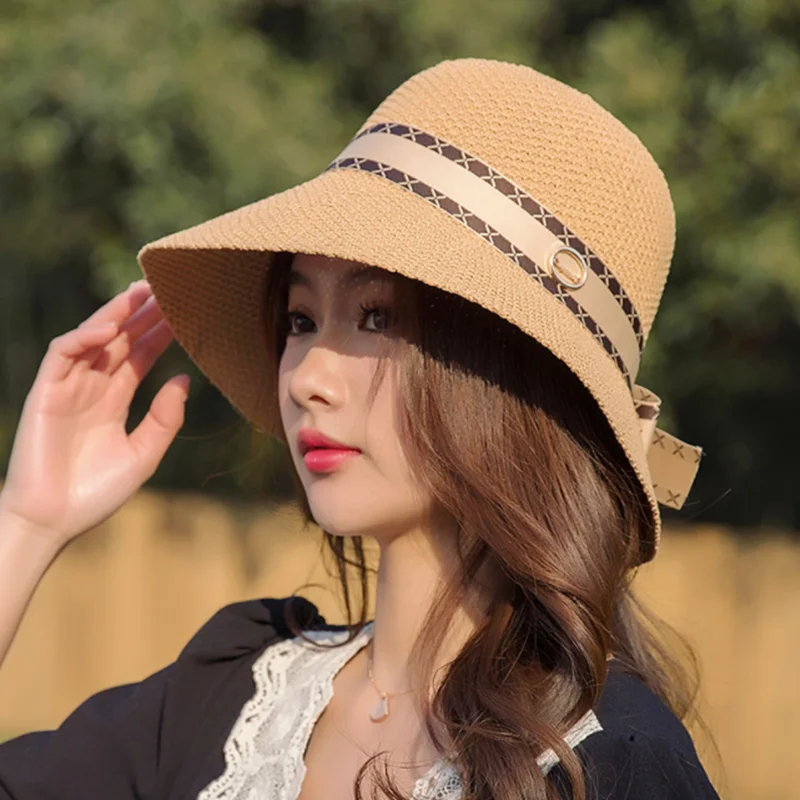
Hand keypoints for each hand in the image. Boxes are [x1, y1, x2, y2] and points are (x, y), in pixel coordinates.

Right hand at [0, 279, 189, 549]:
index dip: (160, 334)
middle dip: (141, 313)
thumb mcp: (143, 455)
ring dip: (116, 313)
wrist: (53, 521)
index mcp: (114, 400)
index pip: (141, 356)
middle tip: (168, 286)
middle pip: (120, 339)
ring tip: (142, 292)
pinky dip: (84, 337)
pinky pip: (62, 354)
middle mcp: (92, 387)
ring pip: (92, 338)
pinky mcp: (45, 392)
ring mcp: (67, 387)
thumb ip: (165, 419)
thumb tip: (186, 379)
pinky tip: (111, 327)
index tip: (186, 312)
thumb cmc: (96, 493)